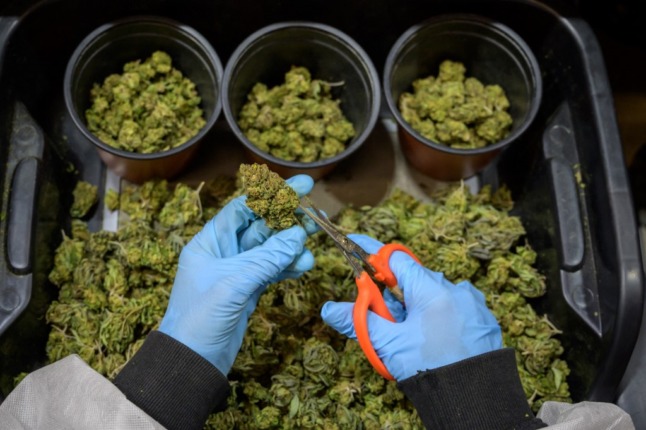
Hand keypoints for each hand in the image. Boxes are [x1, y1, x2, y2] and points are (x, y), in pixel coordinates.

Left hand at [159, 175, 316, 374]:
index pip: (244, 209)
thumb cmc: (200, 319)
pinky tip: (305, 264)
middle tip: (318, 212)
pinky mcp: (249, 290)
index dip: (272, 195)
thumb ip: (267, 258)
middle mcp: (224, 253)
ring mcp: (238, 272)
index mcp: (210, 242)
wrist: (192, 363)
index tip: (301, 186)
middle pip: (261, 226)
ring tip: (316, 240)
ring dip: (293, 245)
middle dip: (288, 219)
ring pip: (271, 249)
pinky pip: (273, 271)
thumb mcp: (233, 284)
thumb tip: (299, 235)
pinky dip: (289, 267)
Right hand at [321, 234, 501, 380]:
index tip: (357, 246)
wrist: (475, 398)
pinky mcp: (482, 319)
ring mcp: (472, 303)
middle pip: (413, 280)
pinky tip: (430, 339)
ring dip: (415, 308)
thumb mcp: (390, 345)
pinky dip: (437, 316)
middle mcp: (454, 289)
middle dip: (393, 294)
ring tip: (408, 336)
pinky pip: (453, 308)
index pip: (396, 259)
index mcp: (431, 290)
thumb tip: (330, 309)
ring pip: (433, 295)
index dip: (374, 256)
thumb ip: (359, 322)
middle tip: (382, 316)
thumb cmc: (431, 370)